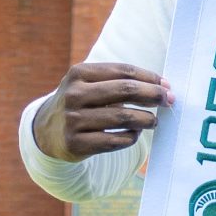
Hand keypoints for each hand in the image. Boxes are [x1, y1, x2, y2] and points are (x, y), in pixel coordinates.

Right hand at [32, 62, 170, 162]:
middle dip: (153, 95)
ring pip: (123, 118)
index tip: (167, 85)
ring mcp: (72, 120)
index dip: (150, 78)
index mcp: (79, 73)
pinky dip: (131, 137)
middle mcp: (73, 95)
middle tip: (170, 100)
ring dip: (146, 119)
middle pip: (125, 90)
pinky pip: (114, 141)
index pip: (124, 71)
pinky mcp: (75, 143)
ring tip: (153, 121)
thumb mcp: (91, 84)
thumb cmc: (82, 103)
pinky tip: (134, 134)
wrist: (46, 132)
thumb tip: (164, 87)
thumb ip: (122, 82)